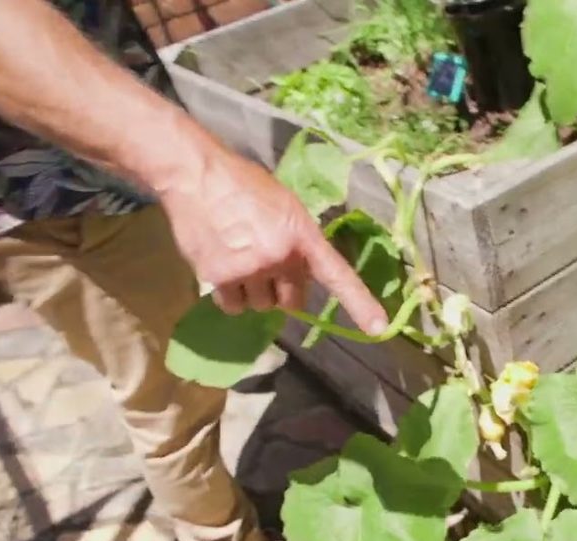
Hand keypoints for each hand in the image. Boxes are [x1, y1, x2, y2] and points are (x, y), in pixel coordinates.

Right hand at [158, 147, 388, 333]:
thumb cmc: (243, 184)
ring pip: (260, 306)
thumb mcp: (285, 206)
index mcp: (303, 236)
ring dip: (253, 292)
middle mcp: (280, 257)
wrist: (197, 175)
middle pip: (292, 301)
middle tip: (267, 269)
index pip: (338, 275)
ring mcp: (249, 269)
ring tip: (239, 258)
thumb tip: (303, 270)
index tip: (379, 329)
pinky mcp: (219, 277)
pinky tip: (223, 266)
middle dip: (283, 291)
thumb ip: (298, 241)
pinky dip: (229, 295)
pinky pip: (232, 306)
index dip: (360, 304)